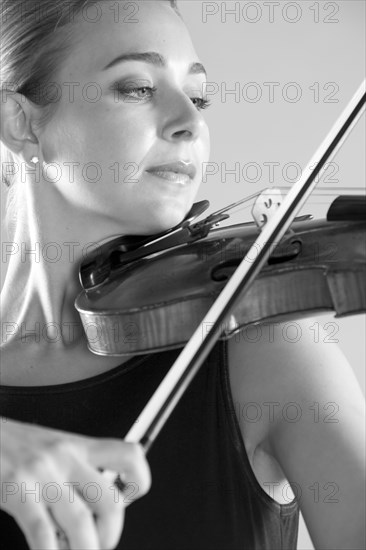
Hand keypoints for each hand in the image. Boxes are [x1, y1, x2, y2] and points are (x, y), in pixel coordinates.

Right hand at [1, 418, 150, 549]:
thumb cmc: (12, 445)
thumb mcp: (52, 448)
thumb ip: (76, 470)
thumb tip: (96, 505)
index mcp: (77, 445)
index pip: (129, 455)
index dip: (140, 480)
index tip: (130, 497)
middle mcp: (65, 457)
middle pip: (110, 502)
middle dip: (111, 534)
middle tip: (100, 543)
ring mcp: (42, 474)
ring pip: (81, 523)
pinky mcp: (16, 490)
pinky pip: (43, 534)